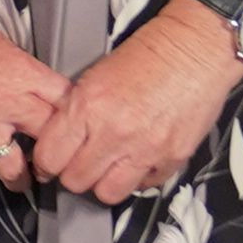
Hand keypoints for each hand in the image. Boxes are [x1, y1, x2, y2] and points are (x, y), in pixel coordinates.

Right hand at [0, 0, 66, 193]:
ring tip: (18, 179)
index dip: (72, 121)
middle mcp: (6, 102)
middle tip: (50, 162)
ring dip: (18, 178)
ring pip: (14, 170)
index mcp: (23, 73)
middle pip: (49, 141)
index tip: (70, 130)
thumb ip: (21, 73)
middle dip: (53, 156)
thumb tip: (33, 93)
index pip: (67, 104)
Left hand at [32, 7, 242, 202]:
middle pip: (76, 181)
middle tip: (81, 162)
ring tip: (110, 166)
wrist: (196, 48)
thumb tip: (61, 140)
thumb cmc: (149, 54)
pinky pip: (144, 185)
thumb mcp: (97, 75)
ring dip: (105, 182)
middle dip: (74, 174)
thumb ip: (77, 111)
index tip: (51, 162)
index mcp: (89, 106)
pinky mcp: (173, 158)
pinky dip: (139, 177)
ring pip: (108, 194)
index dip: (46, 163)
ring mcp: (145, 149)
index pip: (50, 157)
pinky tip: (139, 158)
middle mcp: (114, 132)